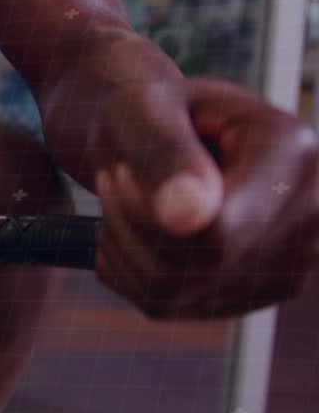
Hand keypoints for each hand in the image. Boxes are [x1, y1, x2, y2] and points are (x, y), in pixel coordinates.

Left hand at [92, 77, 318, 319]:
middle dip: (128, 225)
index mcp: (294, 154)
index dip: (145, 214)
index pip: (219, 231)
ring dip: (120, 245)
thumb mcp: (143, 109)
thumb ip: (164, 152)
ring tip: (122, 198)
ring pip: (170, 291)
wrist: (165, 135)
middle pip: (195, 266)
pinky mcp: (251, 296)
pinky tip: (134, 229)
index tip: (119, 171)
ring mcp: (287, 264)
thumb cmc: (153, 112)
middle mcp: (311, 215)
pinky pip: (161, 303)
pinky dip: (126, 268)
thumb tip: (190, 218)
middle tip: (113, 178)